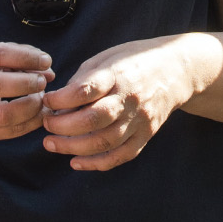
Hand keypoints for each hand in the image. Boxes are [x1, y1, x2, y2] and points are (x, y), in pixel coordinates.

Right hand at [0, 43, 52, 145]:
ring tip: (41, 99)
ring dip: (30, 107)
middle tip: (41, 82)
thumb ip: (20, 58)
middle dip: (25, 82)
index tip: (45, 60)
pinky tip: (41, 113)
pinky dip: (32, 123)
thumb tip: (48, 70)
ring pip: (3, 115)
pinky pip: (12, 131)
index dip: (25, 56)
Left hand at [40, 37, 200, 171]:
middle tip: (46, 125)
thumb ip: (84, 79)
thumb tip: (59, 103)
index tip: (47, 101)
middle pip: (93, 119)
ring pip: (104, 142)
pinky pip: (121, 156)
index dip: (61, 99)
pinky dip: (97, 163)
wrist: (177, 70)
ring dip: (73, 147)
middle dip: (62, 126)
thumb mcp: (108, 58)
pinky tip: (76, 162)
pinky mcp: (146, 135)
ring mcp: (140, 119)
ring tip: (51, 144)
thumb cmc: (135, 61)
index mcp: (118, 74)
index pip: (85, 90)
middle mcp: (130, 98)